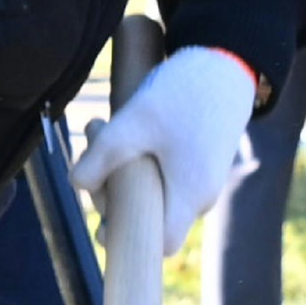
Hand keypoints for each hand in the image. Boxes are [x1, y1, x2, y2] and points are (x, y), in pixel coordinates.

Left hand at [70, 41, 258, 245]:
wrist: (227, 61)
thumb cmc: (185, 93)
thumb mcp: (135, 122)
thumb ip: (103, 157)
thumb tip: (78, 185)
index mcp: (190, 195)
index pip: (161, 243)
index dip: (128, 238)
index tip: (102, 220)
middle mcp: (201, 194)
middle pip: (149, 215)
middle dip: (113, 191)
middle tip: (91, 149)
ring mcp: (202, 177)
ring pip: (152, 190)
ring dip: (121, 168)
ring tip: (102, 128)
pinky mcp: (198, 160)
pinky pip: (163, 173)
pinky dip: (139, 157)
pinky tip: (126, 127)